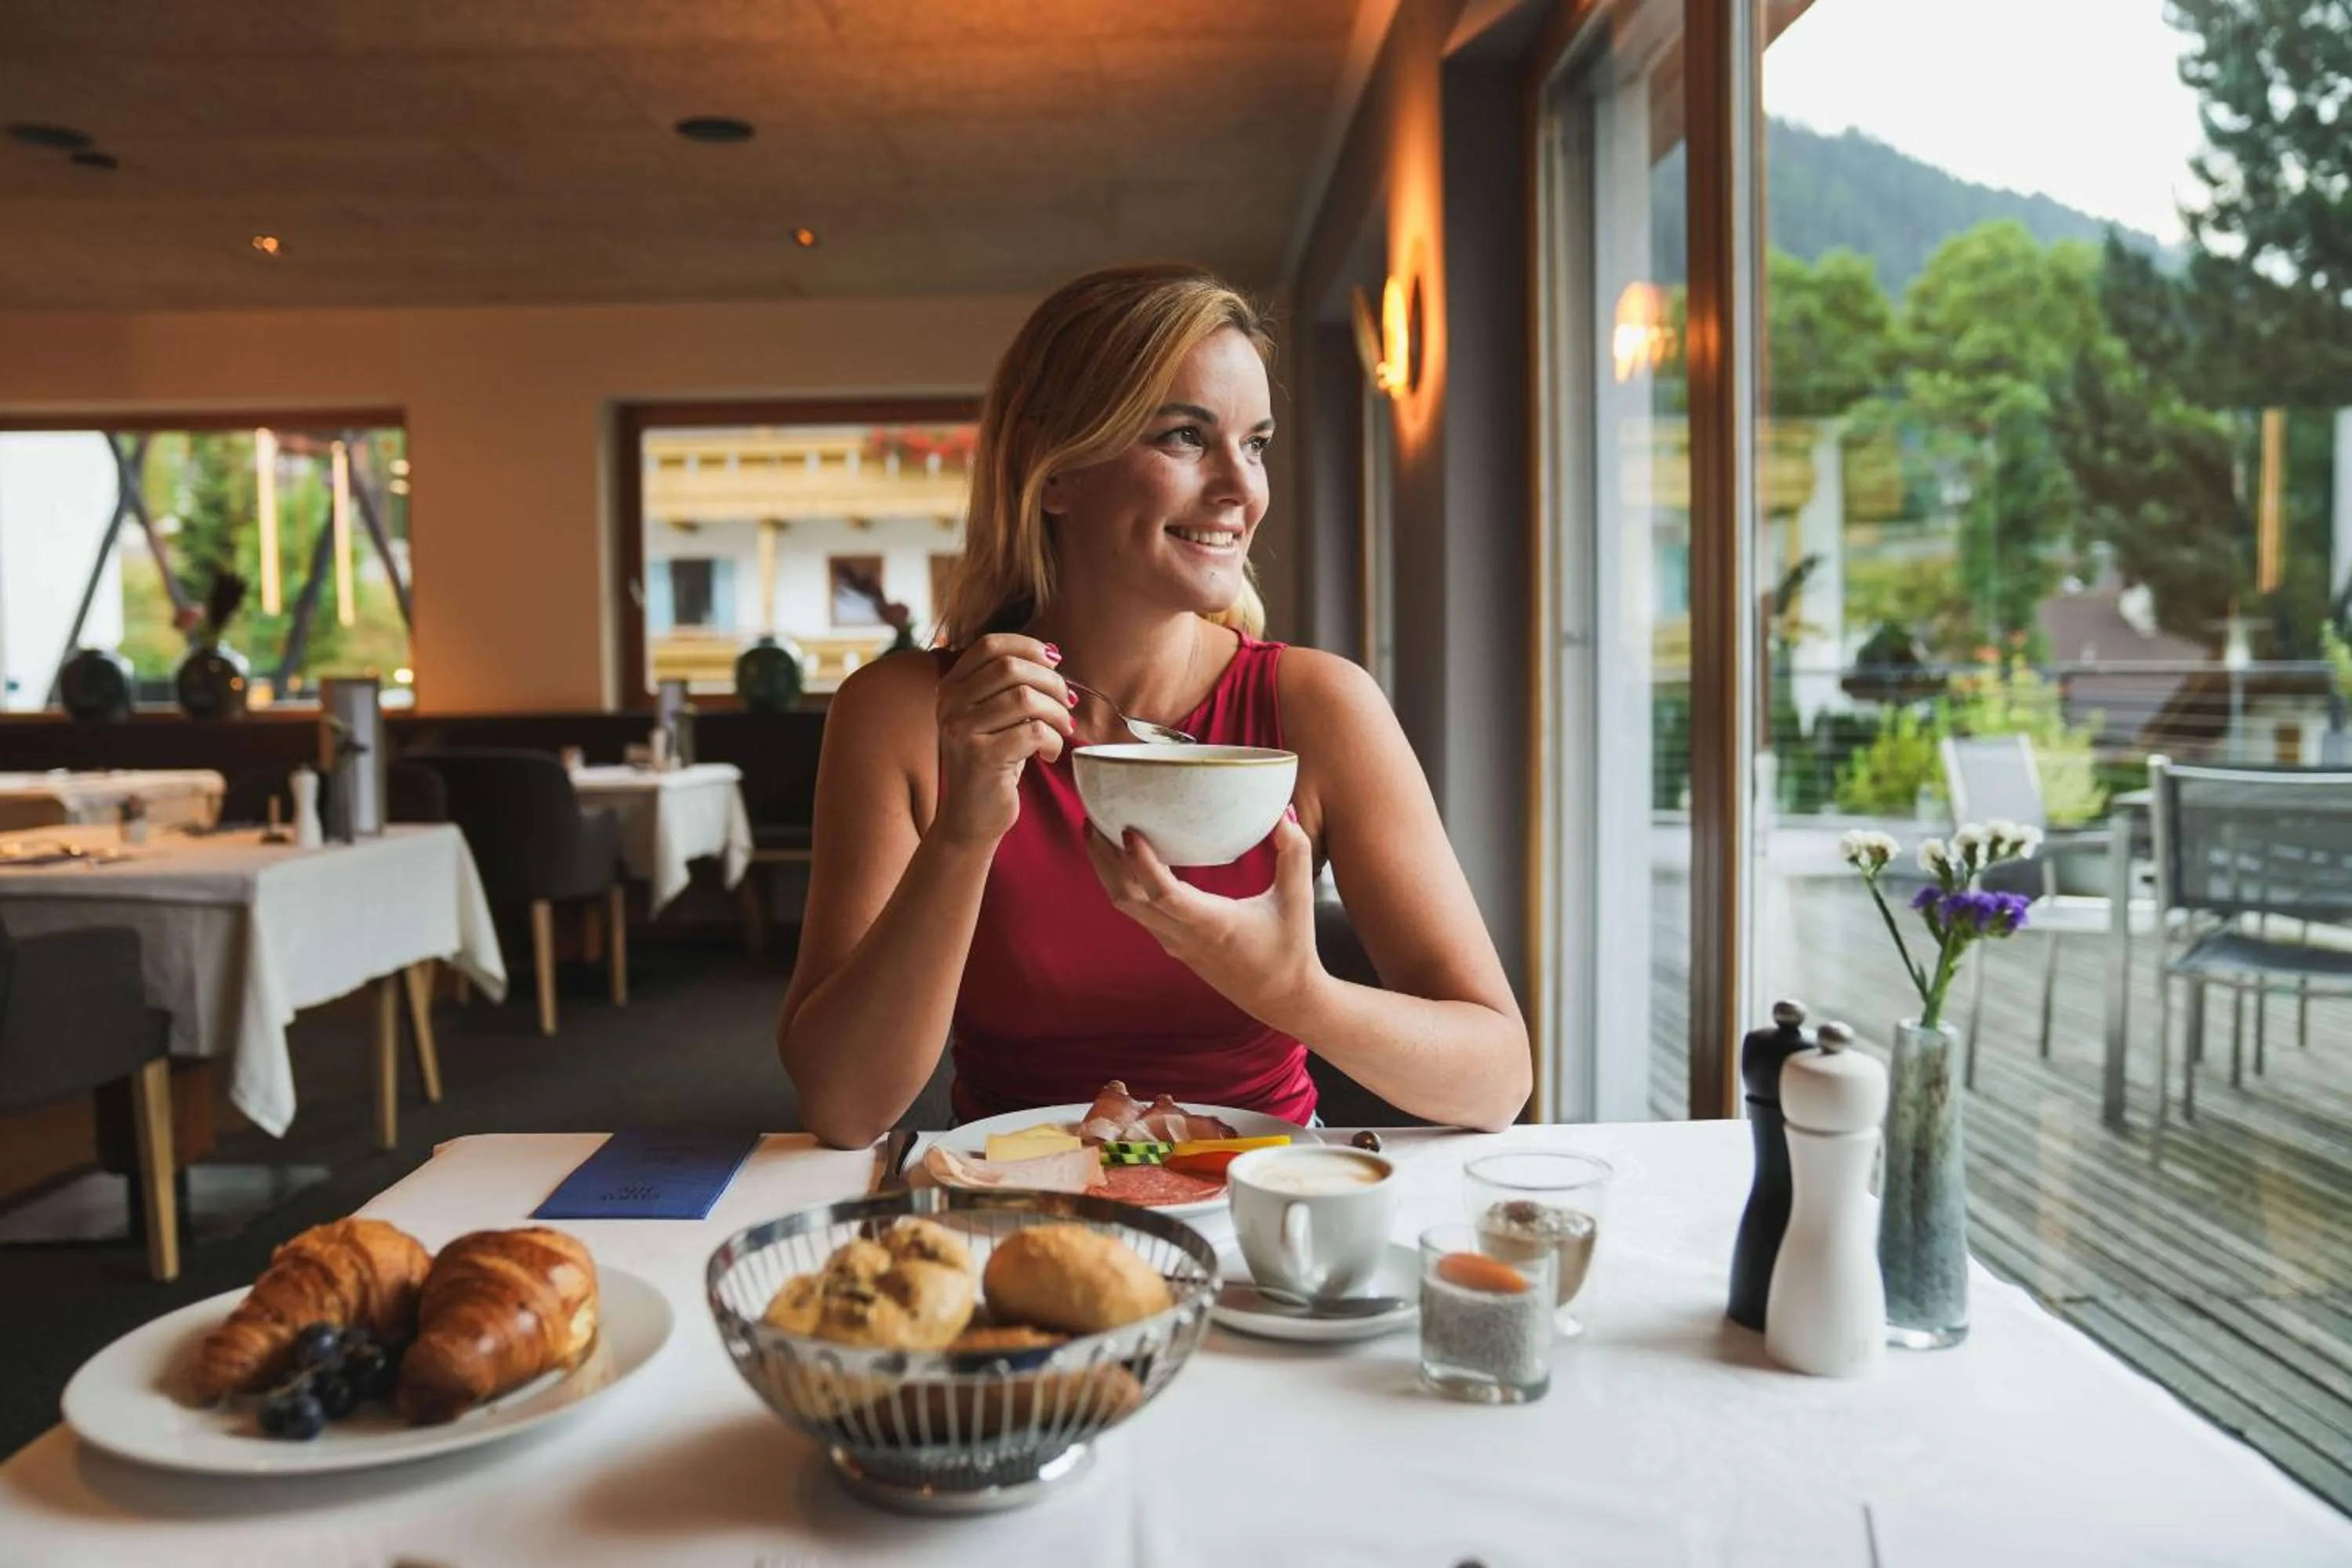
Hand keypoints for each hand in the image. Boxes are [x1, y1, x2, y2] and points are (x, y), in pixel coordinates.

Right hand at [933, 634, 1075, 847]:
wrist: (970, 818)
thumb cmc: (992, 763)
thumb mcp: (993, 717)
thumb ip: (1009, 685)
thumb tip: (1050, 654)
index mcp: (950, 688)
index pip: (989, 645)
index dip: (1027, 647)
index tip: (1054, 662)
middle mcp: (950, 705)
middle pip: (1010, 668)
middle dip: (1050, 681)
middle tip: (1067, 701)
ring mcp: (961, 731)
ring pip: (1025, 699)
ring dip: (1056, 713)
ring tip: (1061, 730)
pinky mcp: (981, 758)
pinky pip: (1033, 732)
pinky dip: (1053, 741)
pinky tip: (1049, 754)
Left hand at [1085, 808, 1325, 1029]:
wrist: (1282, 999)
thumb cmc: (1291, 948)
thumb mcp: (1299, 899)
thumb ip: (1293, 852)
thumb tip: (1283, 810)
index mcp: (1212, 924)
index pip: (1163, 895)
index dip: (1141, 864)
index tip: (1128, 830)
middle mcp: (1184, 936)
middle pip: (1126, 899)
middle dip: (1104, 860)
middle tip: (1094, 819)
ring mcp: (1173, 943)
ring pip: (1125, 906)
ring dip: (1108, 871)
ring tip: (1098, 832)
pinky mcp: (1172, 944)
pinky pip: (1137, 911)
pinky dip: (1123, 883)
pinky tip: (1123, 858)